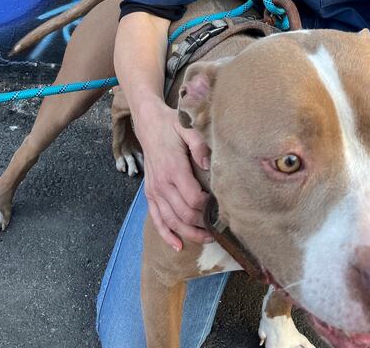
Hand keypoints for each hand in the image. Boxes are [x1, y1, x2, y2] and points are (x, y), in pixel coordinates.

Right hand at [133, 100, 212, 251]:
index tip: (221, 206)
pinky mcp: (149, 194)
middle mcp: (162, 184)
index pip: (193, 199)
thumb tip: (208, 164)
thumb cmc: (171, 125)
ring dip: (189, 233)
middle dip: (202, 224)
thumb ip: (199, 145)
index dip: (208, 207)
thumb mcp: (187, 128)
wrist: (149, 123)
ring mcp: (154, 191)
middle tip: (219, 227)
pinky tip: (178, 245)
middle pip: (184, 214)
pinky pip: (156, 219)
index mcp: (173, 169)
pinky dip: (166, 234)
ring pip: (171, 221)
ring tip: (207, 239)